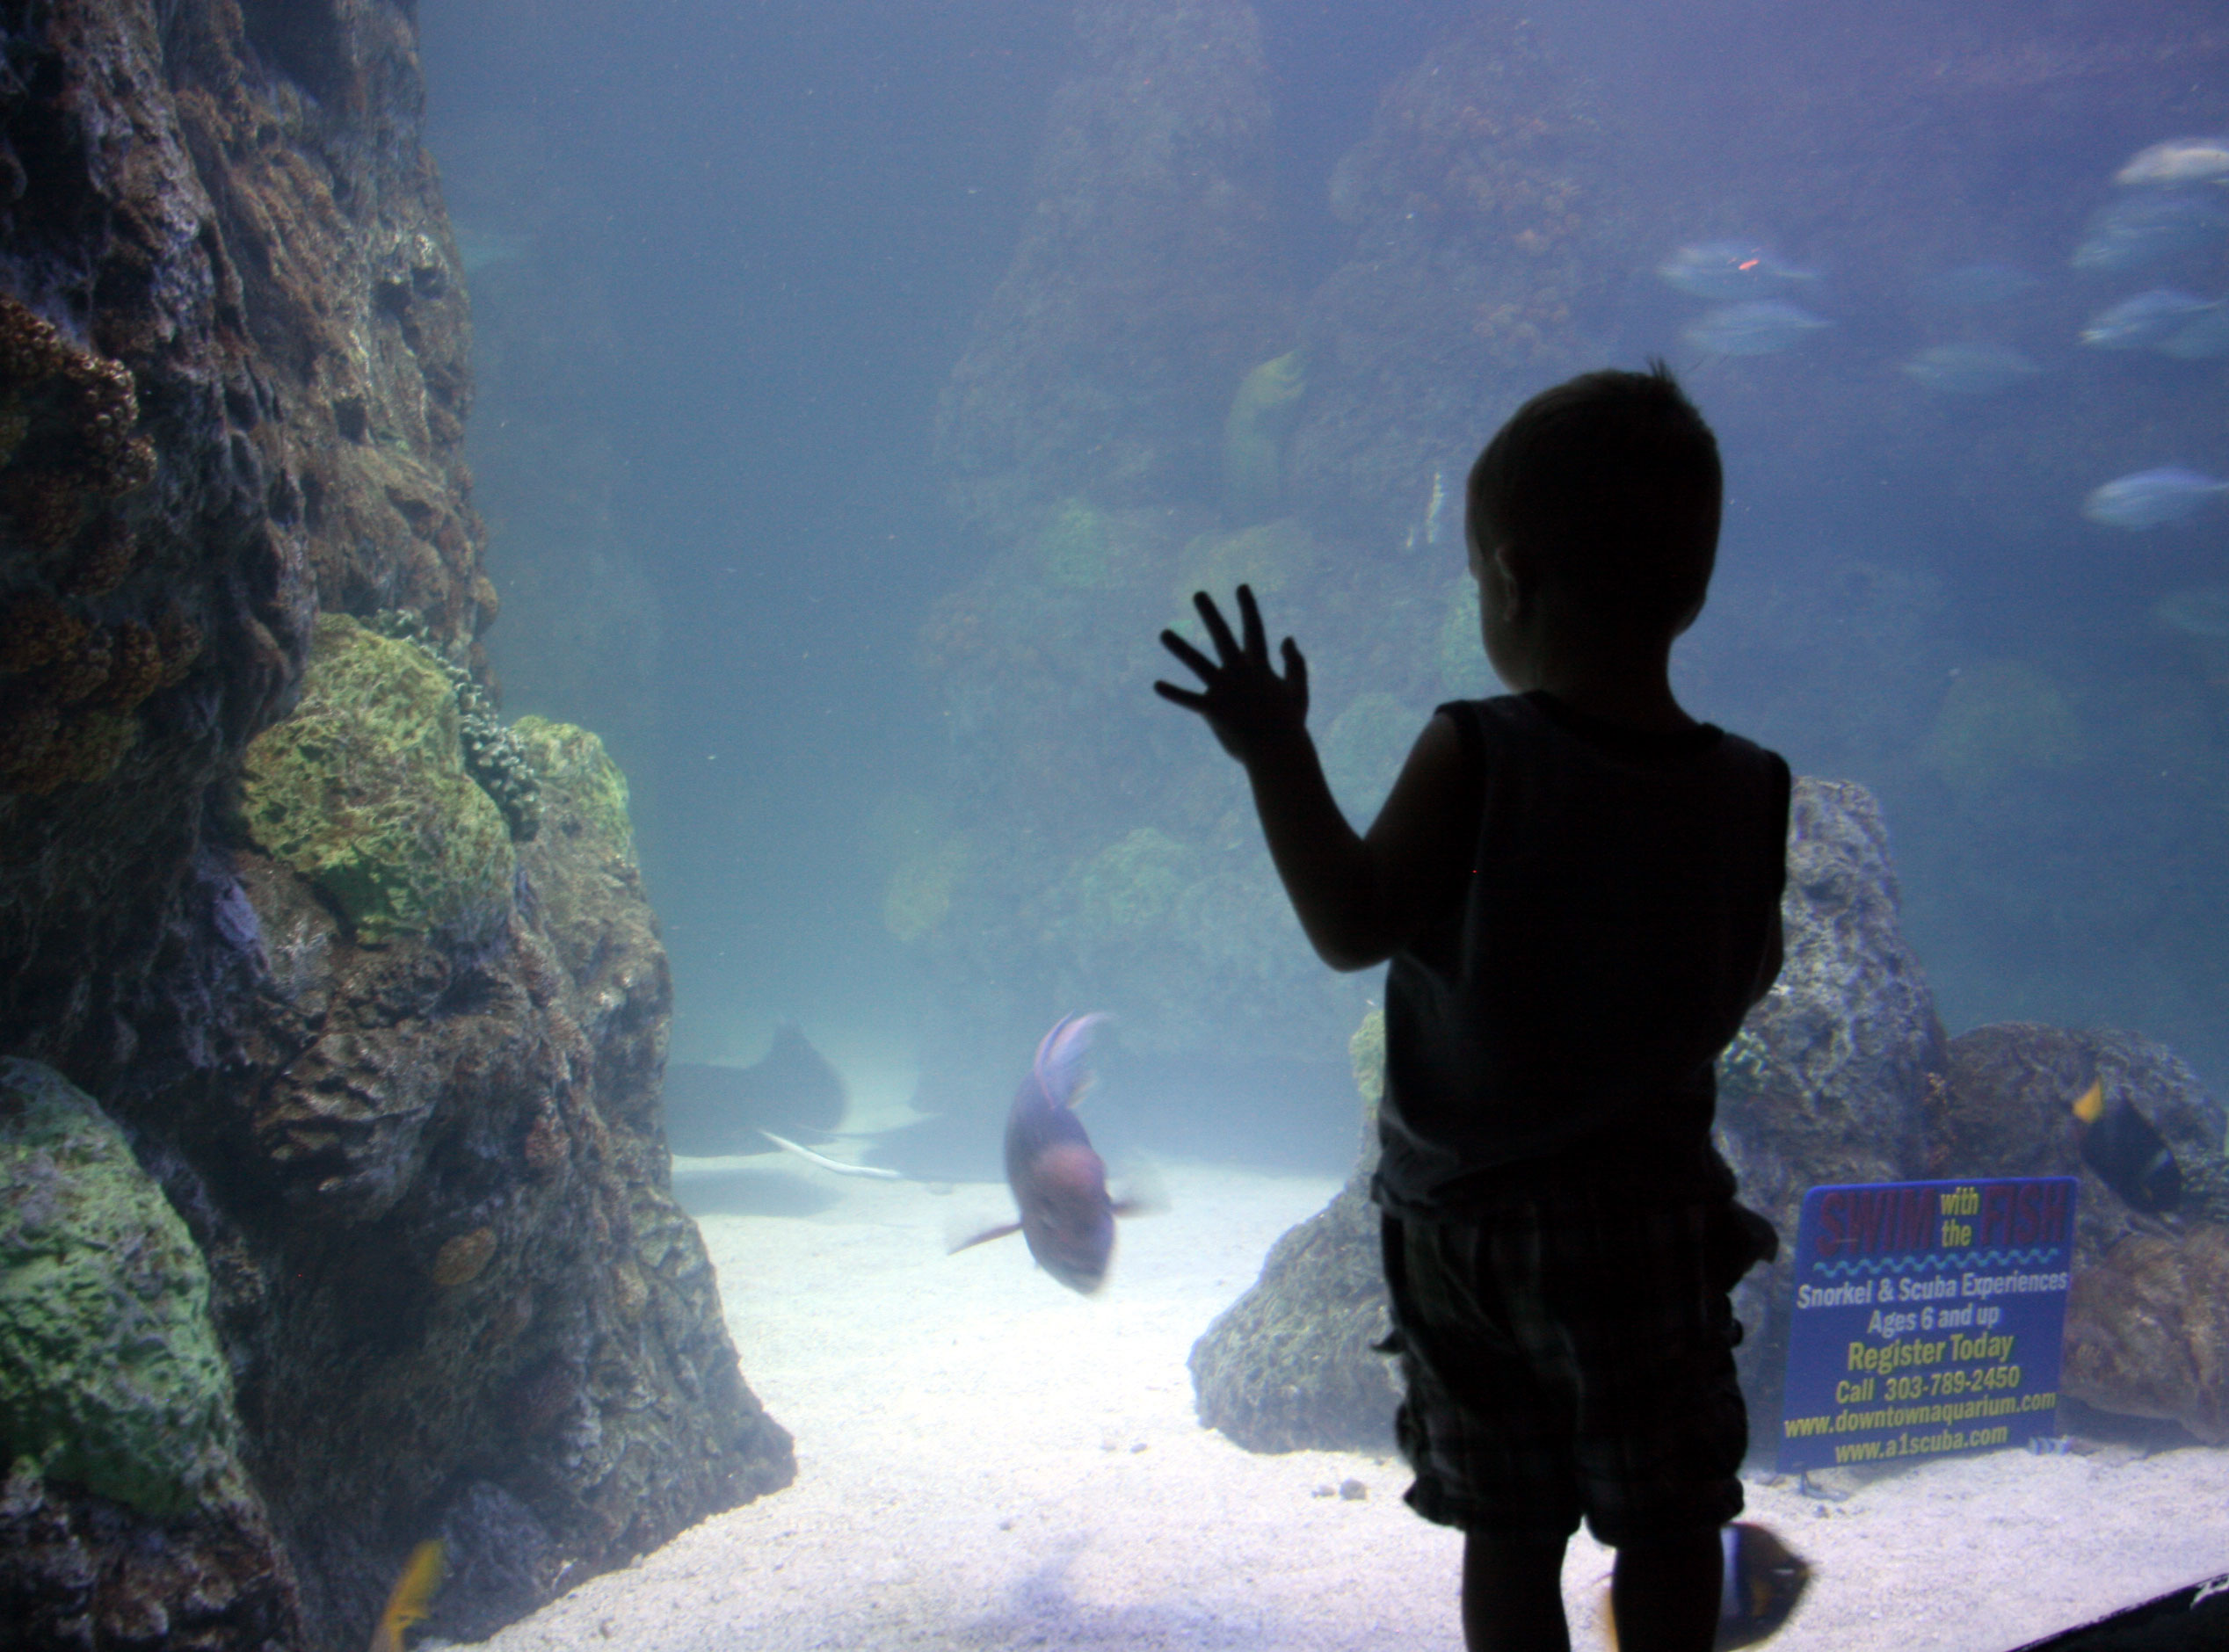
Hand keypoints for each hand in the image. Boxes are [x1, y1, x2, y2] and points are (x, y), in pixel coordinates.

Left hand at [1154, 585, 1309, 764]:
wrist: (1279, 751)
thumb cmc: (1289, 723)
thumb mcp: (1298, 689)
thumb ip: (1295, 662)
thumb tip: (1288, 638)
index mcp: (1259, 667)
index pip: (1254, 630)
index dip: (1248, 607)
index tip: (1241, 587)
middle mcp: (1240, 673)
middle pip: (1223, 637)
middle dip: (1211, 614)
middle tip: (1198, 594)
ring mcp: (1225, 690)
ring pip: (1198, 663)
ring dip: (1180, 647)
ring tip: (1163, 633)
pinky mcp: (1213, 710)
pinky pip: (1190, 699)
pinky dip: (1173, 693)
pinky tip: (1156, 685)